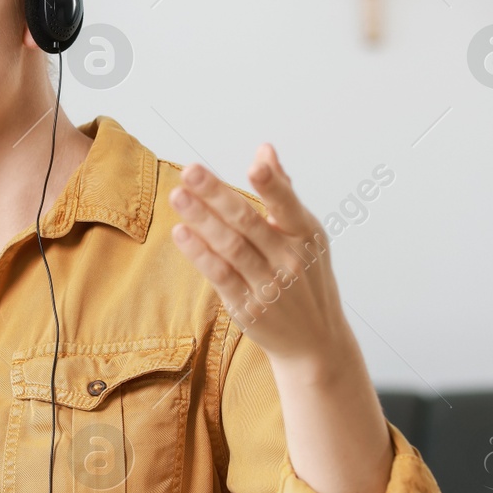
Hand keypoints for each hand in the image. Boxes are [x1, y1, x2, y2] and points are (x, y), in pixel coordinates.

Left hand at [167, 144, 350, 368]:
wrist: (314, 342)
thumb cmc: (306, 278)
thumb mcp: (306, 235)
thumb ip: (282, 192)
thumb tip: (264, 150)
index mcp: (306, 236)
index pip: (287, 206)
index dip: (272, 186)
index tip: (255, 165)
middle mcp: (290, 260)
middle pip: (247, 221)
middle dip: (217, 194)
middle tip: (190, 171)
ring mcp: (269, 285)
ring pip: (230, 246)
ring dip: (201, 219)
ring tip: (177, 195)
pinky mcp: (248, 307)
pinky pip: (219, 275)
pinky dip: (199, 254)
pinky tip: (181, 233)